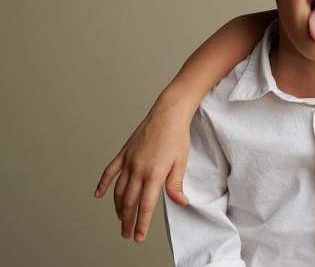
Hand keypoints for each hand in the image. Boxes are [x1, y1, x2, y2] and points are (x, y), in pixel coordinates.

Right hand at [94, 98, 190, 241]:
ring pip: (119, 190)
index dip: (141, 223)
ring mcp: (129, 161)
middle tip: (127, 234)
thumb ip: (176, 184)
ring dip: (118, 206)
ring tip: (121, 218)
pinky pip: (110, 171)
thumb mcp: (181, 162)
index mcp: (154, 174)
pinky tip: (98, 195)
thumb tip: (180, 202)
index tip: (138, 237)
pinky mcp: (124, 153)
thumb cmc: (177, 137)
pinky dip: (103, 184)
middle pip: (130, 202)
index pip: (146, 205)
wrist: (168, 114)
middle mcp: (138, 169)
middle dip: (128, 221)